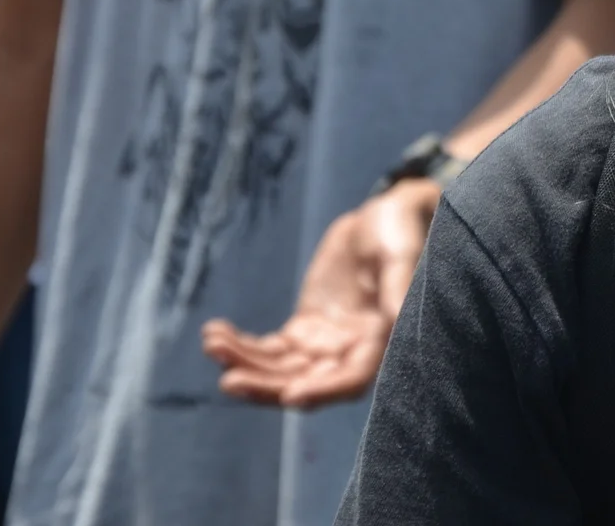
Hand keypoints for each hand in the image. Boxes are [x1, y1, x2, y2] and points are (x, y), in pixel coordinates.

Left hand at [201, 178, 440, 408]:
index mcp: (381, 340)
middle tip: (230, 381)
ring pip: (280, 370)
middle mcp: (351, 352)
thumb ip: (398, 283)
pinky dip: (242, 345)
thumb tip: (397, 315)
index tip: (291, 395)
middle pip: (306, 383)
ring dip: (246, 364)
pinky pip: (268, 349)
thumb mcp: (401, 252)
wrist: (384, 219)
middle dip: (268, 386)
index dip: (324, 391)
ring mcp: (324, 344)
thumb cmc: (401, 232)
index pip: (352, 379)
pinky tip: (214, 333)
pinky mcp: (304, 330)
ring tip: (213, 344)